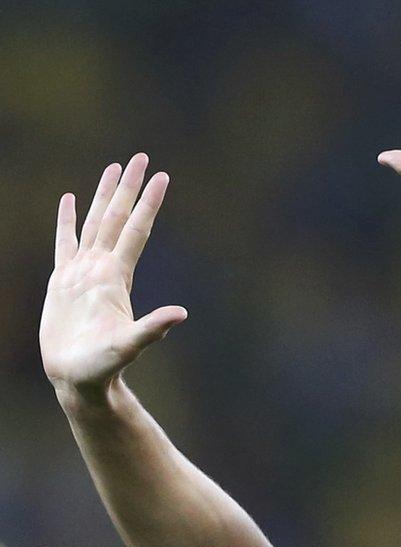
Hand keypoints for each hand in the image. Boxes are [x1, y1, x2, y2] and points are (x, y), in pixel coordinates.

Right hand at [40, 153, 185, 401]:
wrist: (78, 378)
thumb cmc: (103, 366)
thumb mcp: (129, 346)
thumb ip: (153, 330)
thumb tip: (182, 314)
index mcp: (116, 276)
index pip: (136, 230)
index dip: (148, 203)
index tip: (162, 176)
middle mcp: (102, 269)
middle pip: (117, 218)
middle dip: (128, 187)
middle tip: (141, 156)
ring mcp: (82, 273)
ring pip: (94, 224)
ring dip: (103, 196)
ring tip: (112, 167)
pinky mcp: (61, 281)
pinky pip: (64, 242)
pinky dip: (67, 220)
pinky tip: (69, 199)